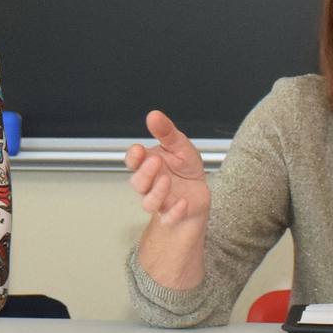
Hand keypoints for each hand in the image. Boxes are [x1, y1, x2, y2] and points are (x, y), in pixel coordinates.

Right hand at [124, 110, 209, 225]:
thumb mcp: (179, 146)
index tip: (139, 150)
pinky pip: (169, 217)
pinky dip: (174, 212)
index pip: (133, 162)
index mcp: (148, 165)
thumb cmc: (184, 169)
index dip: (133, 157)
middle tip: (154, 161)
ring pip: (149, 202)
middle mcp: (150, 184)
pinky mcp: (173, 215)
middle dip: (144, 173)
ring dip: (156, 192)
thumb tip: (153, 115)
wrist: (198, 193)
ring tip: (166, 180)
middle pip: (138, 183)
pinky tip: (182, 203)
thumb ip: (166, 132)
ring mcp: (161, 201)